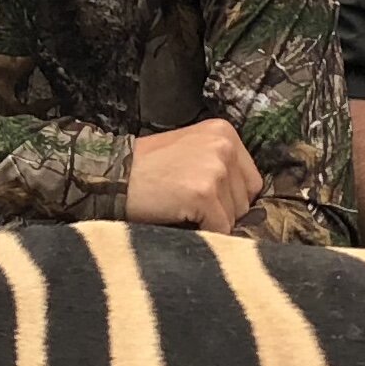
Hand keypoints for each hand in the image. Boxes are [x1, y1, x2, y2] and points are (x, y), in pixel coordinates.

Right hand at [123, 118, 263, 232]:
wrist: (113, 177)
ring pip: (235, 217)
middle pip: (246, 200)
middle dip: (223, 211)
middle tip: (189, 206)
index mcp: (224, 132)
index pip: (251, 181)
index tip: (205, 200)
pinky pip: (221, 229)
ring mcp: (215, 169)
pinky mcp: (204, 193)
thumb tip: (248, 202)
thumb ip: (219, 164)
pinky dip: (204, 233)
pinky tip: (181, 219)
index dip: (230, 198)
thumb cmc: (147, 169)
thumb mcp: (190, 149)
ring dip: (212, 222)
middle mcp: (224, 146)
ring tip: (183, 210)